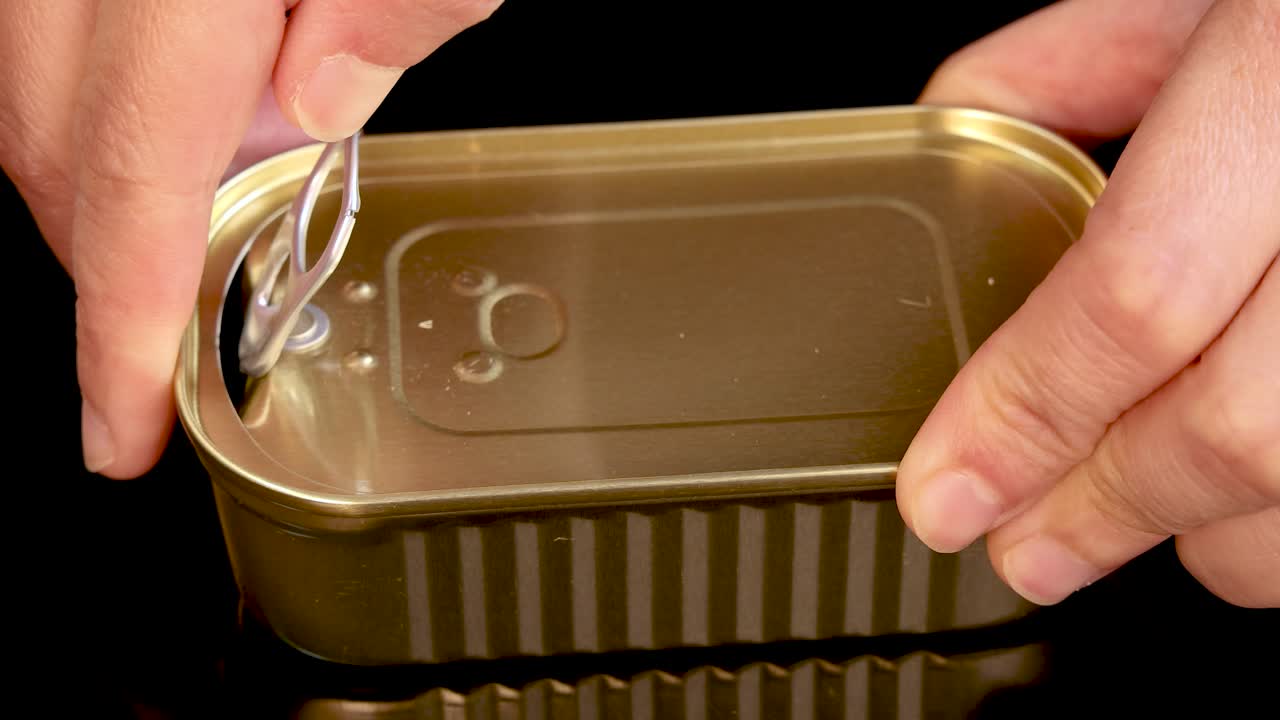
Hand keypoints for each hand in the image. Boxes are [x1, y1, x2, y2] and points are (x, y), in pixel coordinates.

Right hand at [1, 0, 501, 478]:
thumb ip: (392, 13)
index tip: (124, 429)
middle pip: (58, 147)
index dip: (121, 326)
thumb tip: (320, 101)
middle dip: (113, 273)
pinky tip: (210, 122)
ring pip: (43, 92)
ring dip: (119, 186)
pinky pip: (72, 42)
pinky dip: (125, 106)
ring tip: (209, 241)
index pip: (133, 173)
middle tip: (182, 351)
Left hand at [897, 0, 1278, 608]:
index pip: (1134, 294)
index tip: (947, 491)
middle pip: (1243, 430)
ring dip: (1223, 540)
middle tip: (1023, 544)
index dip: (1023, 415)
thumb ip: (1076, 60)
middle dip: (1105, 510)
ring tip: (1138, 521)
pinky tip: (1260, 503)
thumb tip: (966, 139)